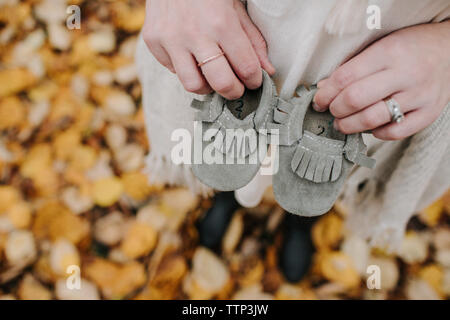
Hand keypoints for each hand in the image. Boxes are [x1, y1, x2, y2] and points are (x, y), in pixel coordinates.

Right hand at [143, 0, 274, 99]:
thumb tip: (267, 71)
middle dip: (234, 91)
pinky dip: (185, 69)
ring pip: (193, 85)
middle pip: (221, 83)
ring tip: (211, 74)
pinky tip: (189, 54)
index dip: (254, 80)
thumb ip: (253, 40)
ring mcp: (170, 39)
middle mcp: (195, 34)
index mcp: (221, 23)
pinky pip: (173, 71)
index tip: (253, 81)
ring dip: (207, 86)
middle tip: (236, 87)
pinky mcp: (153, 41)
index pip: (246, 68)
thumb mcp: (236, 7)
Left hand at [314, 22, 449, 139]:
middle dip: (335, 110)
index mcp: (389, 52)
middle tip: (331, 112)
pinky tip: (370, 127)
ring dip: (349, 126)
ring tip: (342, 124)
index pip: (346, 77)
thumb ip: (353, 66)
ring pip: (373, 119)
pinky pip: (395, 132)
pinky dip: (376, 134)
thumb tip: (323, 89)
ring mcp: (419, 95)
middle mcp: (406, 74)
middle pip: (356, 99)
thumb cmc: (408, 48)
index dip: (326, 93)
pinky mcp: (429, 113)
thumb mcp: (380, 46)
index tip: (318, 101)